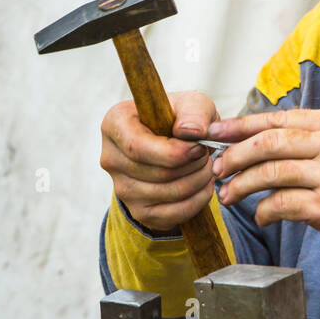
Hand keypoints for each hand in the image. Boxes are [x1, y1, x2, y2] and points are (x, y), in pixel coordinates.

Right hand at [100, 90, 218, 232]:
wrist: (177, 144)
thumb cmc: (181, 119)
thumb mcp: (192, 104)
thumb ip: (195, 112)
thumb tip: (191, 131)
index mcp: (115, 124)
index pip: (138, 148)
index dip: (174, 152)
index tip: (200, 147)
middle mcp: (111, 158)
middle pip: (157, 173)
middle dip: (193, 166)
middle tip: (208, 156)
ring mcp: (121, 188)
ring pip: (167, 194)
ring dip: (198, 182)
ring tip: (207, 168)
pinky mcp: (138, 211)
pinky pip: (172, 215)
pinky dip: (196, 201)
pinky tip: (203, 185)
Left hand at [207, 108, 319, 273]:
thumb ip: (316, 138)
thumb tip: (267, 140)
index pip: (278, 118)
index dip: (241, 125)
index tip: (216, 131)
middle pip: (268, 142)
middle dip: (234, 155)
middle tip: (216, 168)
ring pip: (270, 173)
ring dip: (241, 185)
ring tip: (227, 195)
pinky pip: (282, 205)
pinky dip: (264, 211)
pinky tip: (260, 215)